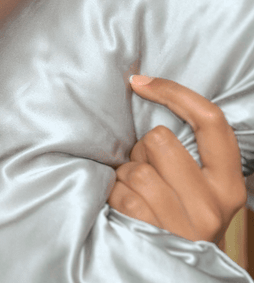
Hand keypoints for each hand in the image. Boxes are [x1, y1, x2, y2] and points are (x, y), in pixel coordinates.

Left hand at [107, 76, 246, 242]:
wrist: (178, 274)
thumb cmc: (182, 218)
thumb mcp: (200, 189)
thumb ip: (187, 155)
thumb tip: (144, 91)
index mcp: (229, 184)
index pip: (210, 121)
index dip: (173, 92)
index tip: (140, 82)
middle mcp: (213, 203)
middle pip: (159, 140)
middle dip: (142, 151)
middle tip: (147, 172)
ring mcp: (184, 222)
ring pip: (136, 168)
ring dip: (126, 176)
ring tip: (138, 194)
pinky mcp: (154, 233)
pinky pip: (120, 192)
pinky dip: (115, 194)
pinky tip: (128, 207)